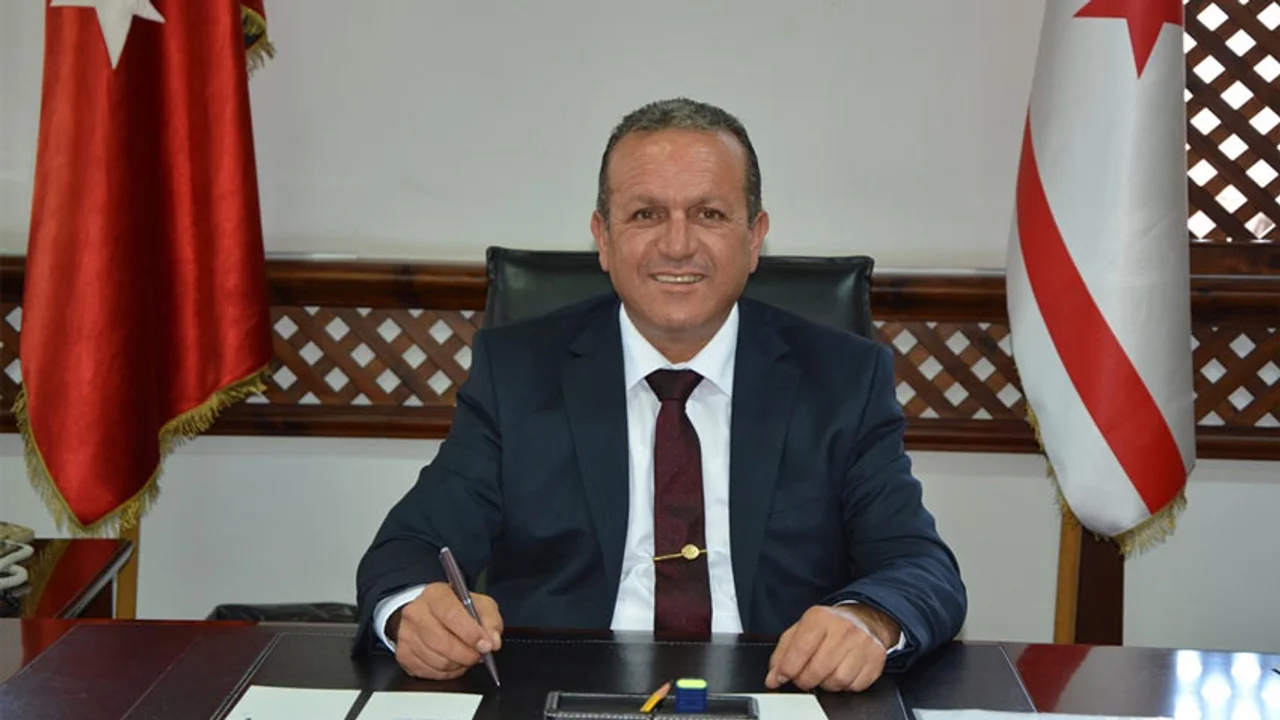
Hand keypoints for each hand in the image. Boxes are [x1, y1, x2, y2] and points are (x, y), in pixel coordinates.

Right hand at [389, 582, 503, 679]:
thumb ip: (490, 619)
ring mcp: (406, 634)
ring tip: (465, 656)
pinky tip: (452, 661)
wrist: (427, 613)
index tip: (485, 645)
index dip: (471, 633)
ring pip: (438, 660)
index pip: (452, 615)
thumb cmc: (455, 608)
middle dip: (467, 654)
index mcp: (435, 594)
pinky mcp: (404, 654)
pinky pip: (430, 672)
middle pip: (443, 642)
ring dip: (458, 664)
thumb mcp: (479, 604)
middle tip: (478, 654)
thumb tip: (493, 640)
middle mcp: (416, 612)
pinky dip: (446, 672)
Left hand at [765, 605, 898, 692]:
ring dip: (827, 684)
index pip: (799, 651)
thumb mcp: (801, 630)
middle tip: (804, 677)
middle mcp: (843, 628)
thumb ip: (783, 654)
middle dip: (806, 680)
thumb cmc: (828, 626)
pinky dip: (845, 685)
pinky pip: (856, 685)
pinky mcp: (876, 657)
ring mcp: (862, 643)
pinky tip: (842, 672)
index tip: (782, 676)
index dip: (787, 670)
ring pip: (837, 681)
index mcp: (819, 618)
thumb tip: (773, 678)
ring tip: (825, 673)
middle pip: (817, 670)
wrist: (864, 618)